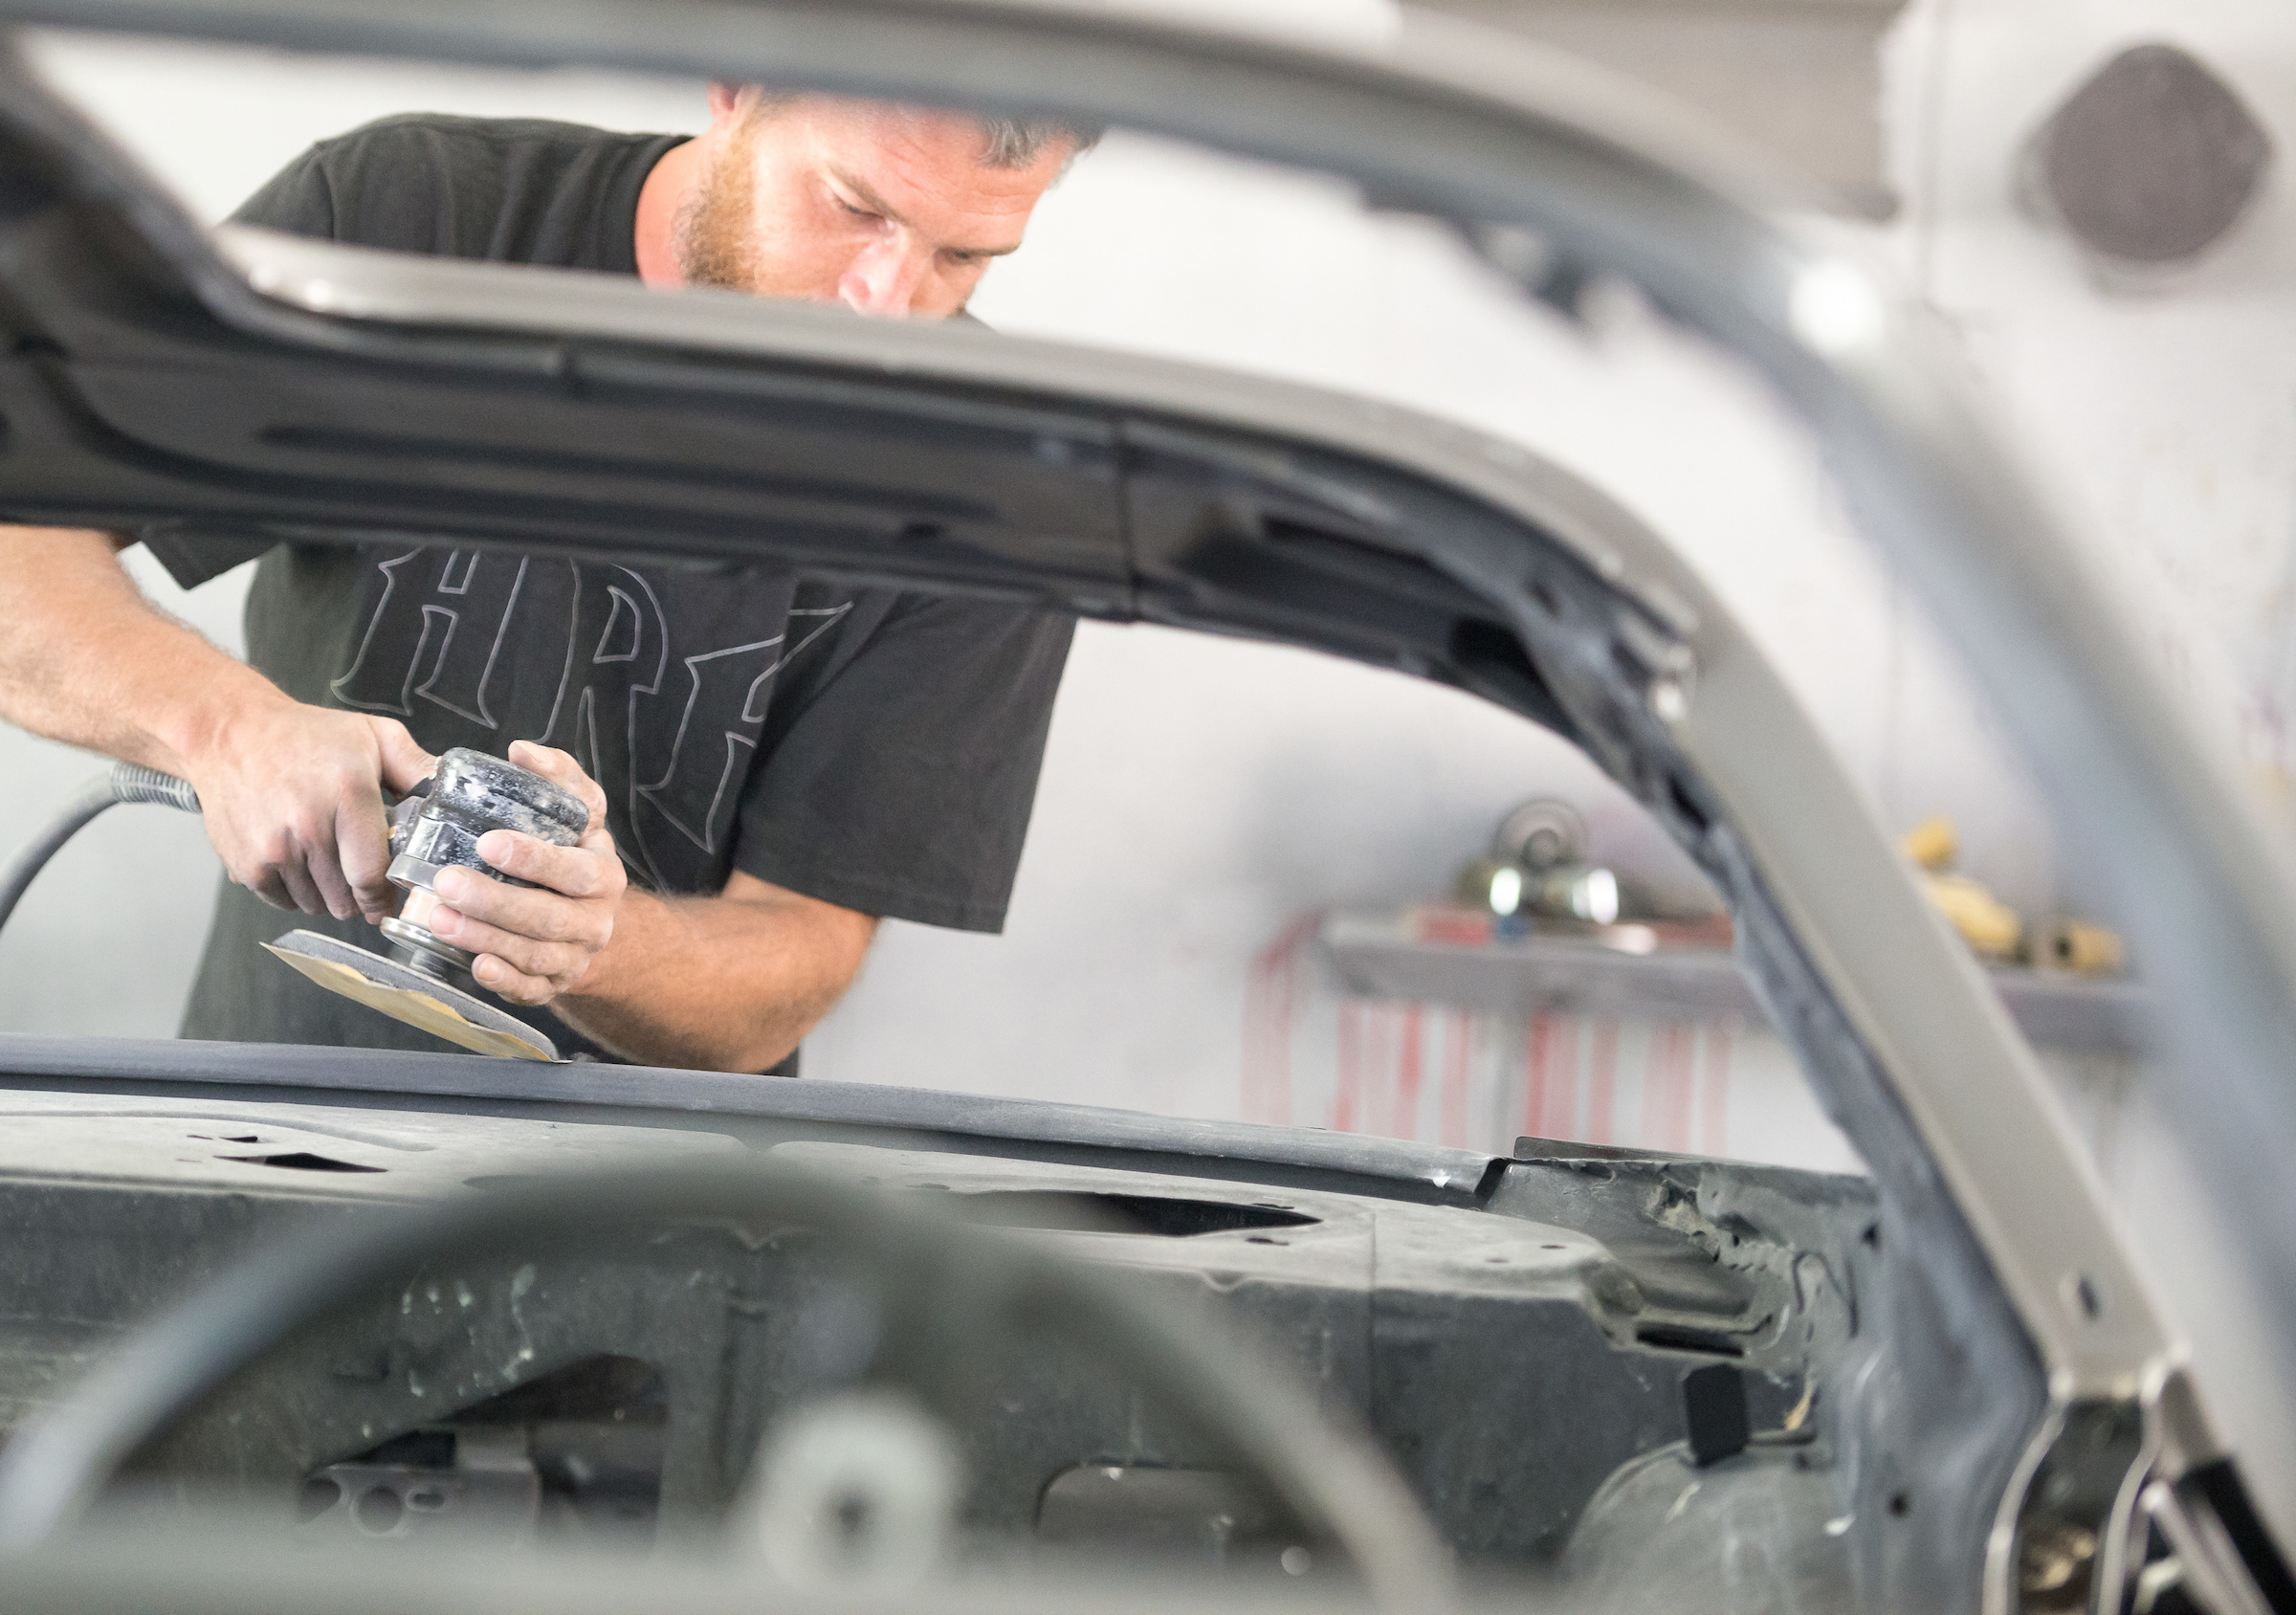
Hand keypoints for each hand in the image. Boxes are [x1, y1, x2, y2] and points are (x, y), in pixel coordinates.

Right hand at [186, 694, 434, 922]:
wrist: (229, 732)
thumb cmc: (306, 735)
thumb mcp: (372, 736)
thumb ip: (417, 767)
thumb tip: (457, 792)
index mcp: (347, 797)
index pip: (373, 875)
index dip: (385, 896)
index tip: (391, 899)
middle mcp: (308, 827)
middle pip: (346, 897)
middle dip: (360, 895)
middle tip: (361, 876)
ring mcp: (273, 849)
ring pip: (317, 903)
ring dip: (328, 894)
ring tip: (328, 862)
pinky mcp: (246, 864)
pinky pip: (284, 901)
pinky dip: (296, 891)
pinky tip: (299, 862)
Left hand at [423, 741, 625, 1005]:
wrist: (590, 918)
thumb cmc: (572, 855)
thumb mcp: (576, 813)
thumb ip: (556, 777)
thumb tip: (521, 751)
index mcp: (602, 873)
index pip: (573, 869)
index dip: (533, 858)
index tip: (488, 843)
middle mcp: (596, 919)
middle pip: (548, 917)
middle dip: (495, 902)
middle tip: (446, 883)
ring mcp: (576, 957)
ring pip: (533, 954)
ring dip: (485, 938)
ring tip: (439, 919)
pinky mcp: (554, 986)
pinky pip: (531, 991)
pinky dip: (504, 980)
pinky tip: (475, 966)